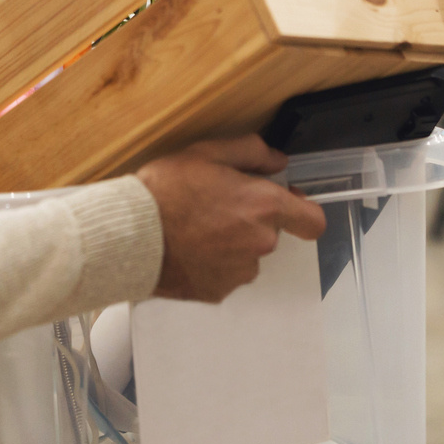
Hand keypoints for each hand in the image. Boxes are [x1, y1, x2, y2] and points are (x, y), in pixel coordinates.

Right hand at [135, 137, 326, 303]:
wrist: (131, 235)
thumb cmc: (165, 192)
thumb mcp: (207, 153)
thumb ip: (251, 152)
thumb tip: (277, 160)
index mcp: (264, 207)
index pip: (312, 221)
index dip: (303, 211)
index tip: (287, 203)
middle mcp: (260, 243)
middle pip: (271, 232)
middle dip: (250, 220)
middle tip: (216, 205)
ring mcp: (240, 271)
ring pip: (247, 254)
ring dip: (231, 243)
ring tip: (196, 228)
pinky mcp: (218, 291)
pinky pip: (225, 274)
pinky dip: (212, 263)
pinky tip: (187, 248)